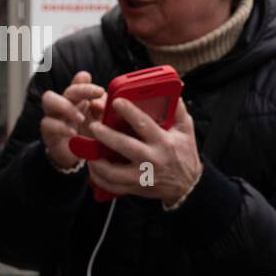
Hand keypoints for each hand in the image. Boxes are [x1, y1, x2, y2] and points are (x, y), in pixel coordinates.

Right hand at [40, 71, 105, 169]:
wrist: (75, 159)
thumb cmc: (88, 137)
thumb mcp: (101, 123)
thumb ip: (103, 110)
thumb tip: (100, 102)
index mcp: (79, 100)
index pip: (79, 83)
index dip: (87, 84)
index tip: (100, 91)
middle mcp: (65, 104)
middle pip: (67, 89)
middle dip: (81, 90)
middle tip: (94, 99)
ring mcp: (54, 116)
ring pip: (49, 99)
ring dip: (66, 106)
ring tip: (81, 118)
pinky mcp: (47, 131)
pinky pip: (47, 123)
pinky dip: (61, 127)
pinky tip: (73, 133)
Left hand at [84, 97, 202, 203]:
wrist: (187, 185)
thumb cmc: (184, 153)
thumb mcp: (186, 129)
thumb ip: (177, 109)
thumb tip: (172, 87)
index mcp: (163, 141)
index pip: (144, 124)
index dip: (129, 112)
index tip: (116, 101)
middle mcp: (152, 159)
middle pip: (124, 146)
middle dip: (106, 135)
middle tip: (93, 125)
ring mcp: (142, 176)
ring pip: (113, 171)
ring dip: (97, 160)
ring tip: (88, 148)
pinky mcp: (135, 187)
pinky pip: (112, 185)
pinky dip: (99, 177)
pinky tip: (93, 166)